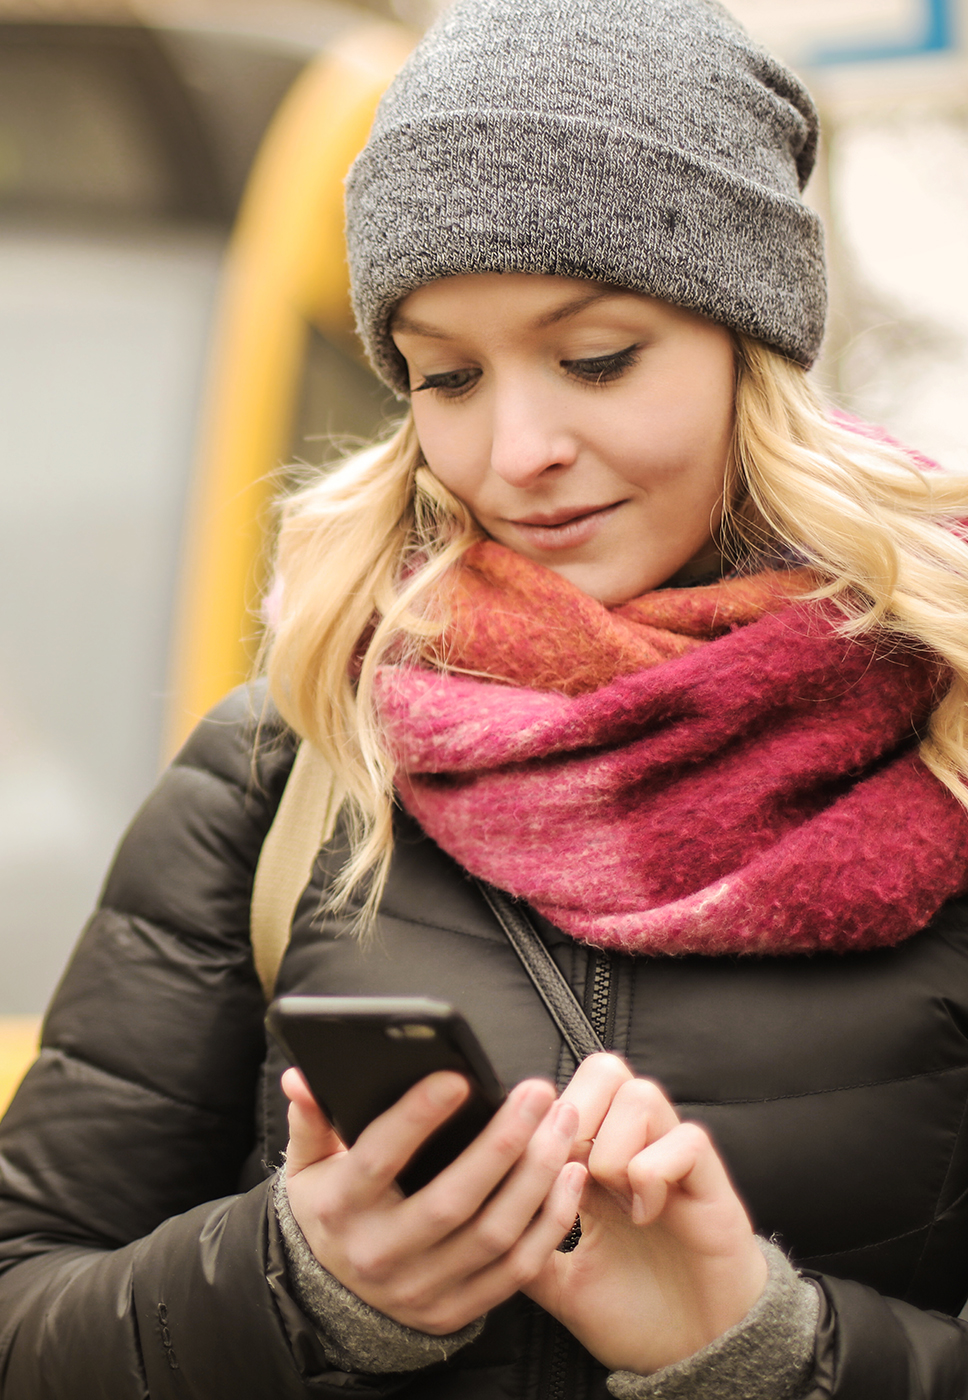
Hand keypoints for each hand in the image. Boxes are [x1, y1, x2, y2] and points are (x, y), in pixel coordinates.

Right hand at [282, 1067, 583, 1333]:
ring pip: (493, 1234)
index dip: (416, 1118)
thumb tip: (301, 1076)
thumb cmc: (331, 1210)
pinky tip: (568, 1175)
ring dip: (536, 1175)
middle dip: (502, 1143)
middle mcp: (380, 1253)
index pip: (379, 1160)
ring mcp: (421, 1289)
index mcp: (341, 1208)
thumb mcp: (308, 1166)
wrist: (331, 1299)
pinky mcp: (456, 1310)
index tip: (457, 1077)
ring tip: (562, 1123)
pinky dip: (549, 1222)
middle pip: (451, 1200)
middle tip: (537, 1093)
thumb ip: (311, 1119)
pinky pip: (516, 1269)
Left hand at [524, 1054, 767, 1375]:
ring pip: (642, 1093)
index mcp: (596, 1164)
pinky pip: (688, 1139)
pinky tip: (646, 1214)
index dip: (543, 1121)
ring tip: (611, 1196)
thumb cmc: (634, 1314)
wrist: (696, 1357)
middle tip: (572, 1168)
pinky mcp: (711, 1182)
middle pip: (605, 1069)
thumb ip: (523, 1247)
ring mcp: (674, 1161)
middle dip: (577, 1110)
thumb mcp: (560, 1284)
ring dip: (613, 1144)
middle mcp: (635, 1149)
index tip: (533, 1170)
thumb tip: (471, 1224)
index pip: (567, 1093)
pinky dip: (655, 1172)